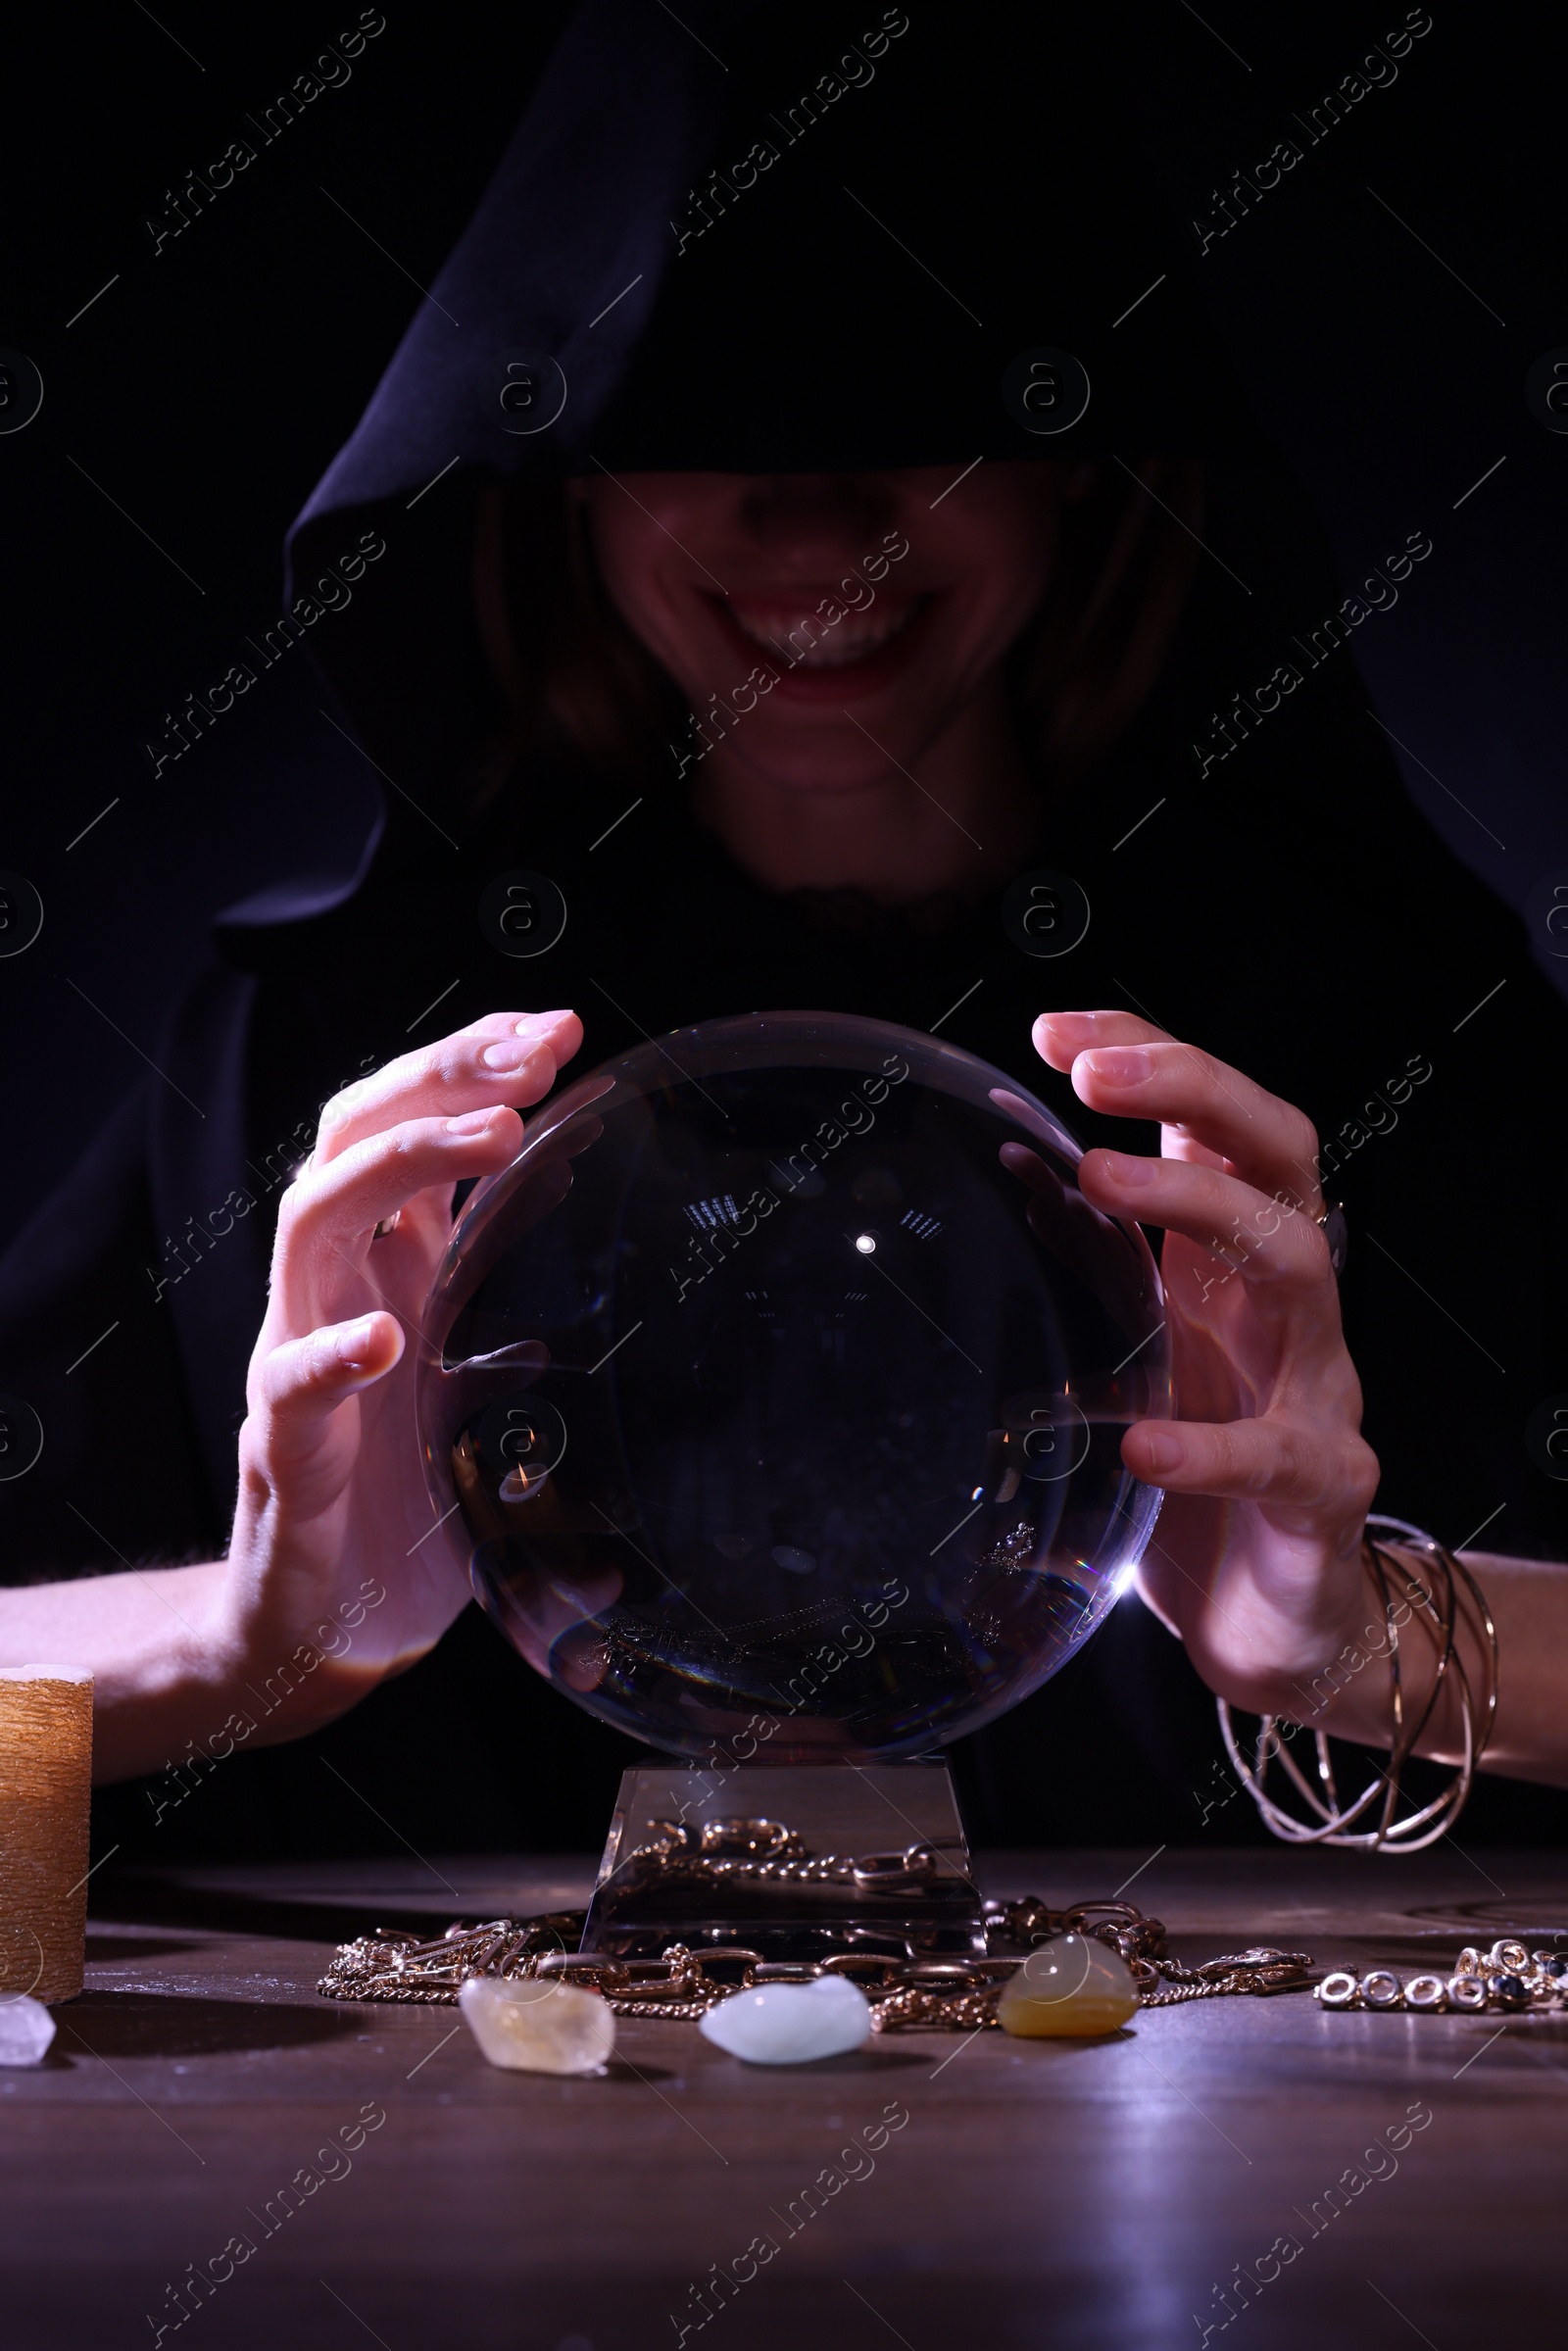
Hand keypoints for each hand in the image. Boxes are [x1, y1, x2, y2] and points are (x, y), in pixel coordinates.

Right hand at [215, 1008, 581, 1736]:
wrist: (316, 1626)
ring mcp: (296, 1359)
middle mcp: (336, 1289)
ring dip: (400, 1161)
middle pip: (357, 1132)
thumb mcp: (502, 1399)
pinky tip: (385, 1339)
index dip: (474, 1065)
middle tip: (535, 1049)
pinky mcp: (283, 1452)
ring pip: (312, 1218)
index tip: (560, 1029)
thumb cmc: (414, 1503)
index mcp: (392, 1267)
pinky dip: (331, 1354)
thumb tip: (698, 1358)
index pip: (413, 1126)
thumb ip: (567, 1353)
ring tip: (494, 1132)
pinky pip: (288, 1385)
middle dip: (444, 1072)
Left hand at [1033, 1011, 1379, 1718]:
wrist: (1276, 1618)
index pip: (1217, 1119)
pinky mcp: (1323, 1489)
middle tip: (1092, 1071)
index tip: (1058, 1031)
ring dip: (1199, 1207)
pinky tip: (1139, 1440)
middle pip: (1278, 1153)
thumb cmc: (1199, 1469)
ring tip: (1099, 1179)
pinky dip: (1208, 1446)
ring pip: (1297, 1263)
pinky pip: (1279, 1456)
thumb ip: (1093, 1258)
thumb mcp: (1137, 1347)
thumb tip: (1011, 1159)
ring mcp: (1317, 1389)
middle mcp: (1284, 1304)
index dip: (1154, 1056)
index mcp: (1232, 1260)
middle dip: (1194, 1087)